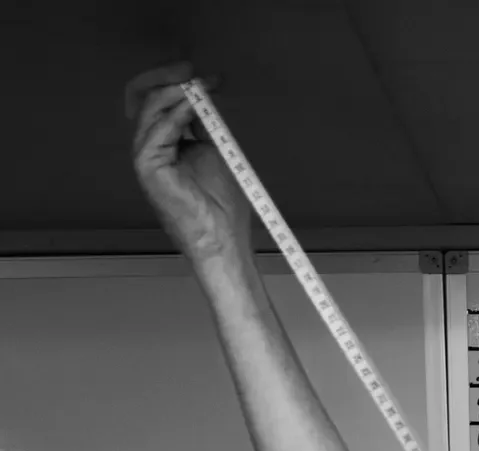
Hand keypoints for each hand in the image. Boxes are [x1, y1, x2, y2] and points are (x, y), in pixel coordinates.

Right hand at [126, 62, 250, 265]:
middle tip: (194, 70)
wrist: (222, 241)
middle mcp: (149, 147)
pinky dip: (176, 110)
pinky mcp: (147, 165)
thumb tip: (202, 93)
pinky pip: (157, 127)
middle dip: (170, 77)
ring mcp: (145, 156)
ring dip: (175, 90)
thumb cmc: (222, 208)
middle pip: (147, 97)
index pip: (159, 101)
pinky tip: (194, 104)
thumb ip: (204, 124)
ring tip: (198, 84)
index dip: (180, 84)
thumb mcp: (215, 152)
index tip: (209, 79)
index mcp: (164, 145)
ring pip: (150, 106)